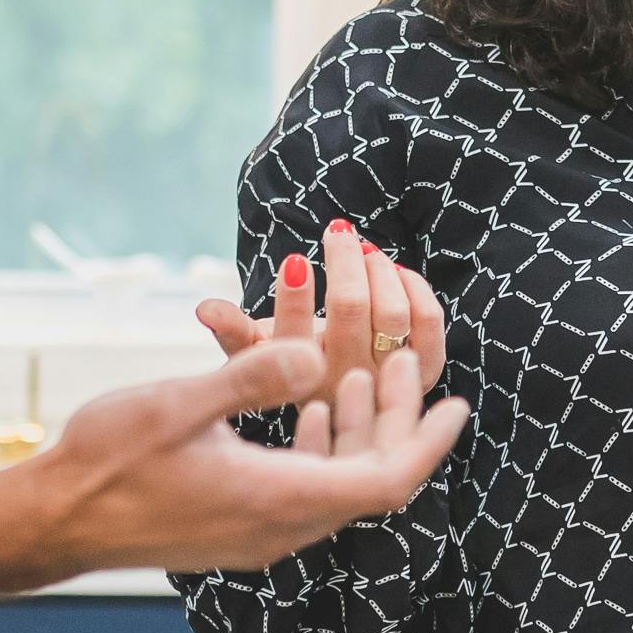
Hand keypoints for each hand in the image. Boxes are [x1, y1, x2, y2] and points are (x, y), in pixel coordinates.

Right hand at [8, 323, 466, 575]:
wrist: (54, 520)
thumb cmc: (107, 462)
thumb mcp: (180, 405)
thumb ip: (252, 377)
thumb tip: (313, 351)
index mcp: (281, 501)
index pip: (387, 480)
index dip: (428, 441)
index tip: (458, 402)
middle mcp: (281, 527)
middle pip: (368, 480)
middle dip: (395, 421)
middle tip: (403, 363)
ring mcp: (258, 533)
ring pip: (335, 482)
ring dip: (356, 429)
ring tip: (365, 370)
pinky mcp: (236, 527)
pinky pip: (303, 488)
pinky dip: (320, 445)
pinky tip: (309, 404)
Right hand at [192, 218, 450, 446]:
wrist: (340, 402)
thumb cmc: (287, 365)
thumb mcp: (251, 354)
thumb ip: (232, 332)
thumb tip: (205, 308)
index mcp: (296, 383)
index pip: (293, 338)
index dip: (294, 297)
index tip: (295, 260)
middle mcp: (343, 386)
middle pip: (350, 309)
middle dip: (344, 260)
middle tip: (338, 231)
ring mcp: (385, 382)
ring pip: (391, 313)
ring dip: (378, 270)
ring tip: (364, 250)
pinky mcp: (422, 373)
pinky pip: (427, 323)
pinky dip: (415, 288)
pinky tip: (396, 272)